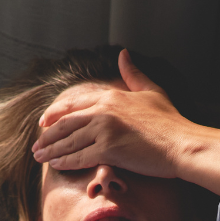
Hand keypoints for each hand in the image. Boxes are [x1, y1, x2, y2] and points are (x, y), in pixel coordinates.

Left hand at [30, 49, 219, 194]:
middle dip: (48, 135)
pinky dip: (64, 162)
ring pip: (69, 141)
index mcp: (111, 96)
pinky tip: (55, 166)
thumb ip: (133, 74)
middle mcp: (103, 110)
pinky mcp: (108, 149)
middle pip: (66, 123)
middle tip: (37, 145)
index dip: (55, 114)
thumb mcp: (152, 91)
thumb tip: (123, 54)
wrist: (182, 144)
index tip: (43, 123)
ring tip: (39, 157)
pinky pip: (79, 157)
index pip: (73, 105)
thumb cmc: (171, 122)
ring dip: (51, 151)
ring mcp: (104, 129)